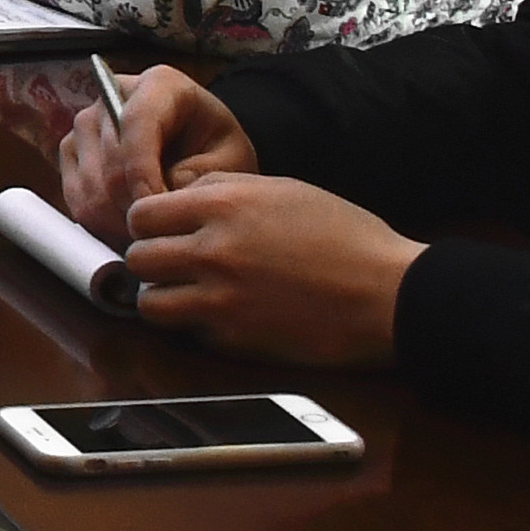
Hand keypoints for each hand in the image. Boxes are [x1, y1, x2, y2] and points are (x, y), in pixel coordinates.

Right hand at [56, 61, 252, 244]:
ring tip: (152, 237)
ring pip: (90, 186)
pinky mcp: (71, 152)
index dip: (144, 171)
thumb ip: (196, 178)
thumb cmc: (218, 153)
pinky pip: (76, 197)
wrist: (203, 154)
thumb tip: (155, 201)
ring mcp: (86, 124)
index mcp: (159, 85)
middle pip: (111, 162)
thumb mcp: (229, 162)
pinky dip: (101, 224)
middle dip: (137, 207)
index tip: (161, 210)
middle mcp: (112, 96)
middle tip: (165, 236)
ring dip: (119, 221)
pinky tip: (131, 230)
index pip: (137, 121)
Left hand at [120, 172, 418, 366]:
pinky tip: (227, 316)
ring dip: (166, 298)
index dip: (149, 224)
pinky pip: (191, 333)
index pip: (141, 214)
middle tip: (175, 264)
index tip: (165, 231)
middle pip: (137, 258)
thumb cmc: (345, 236)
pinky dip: (200, 327)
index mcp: (221, 206)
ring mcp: (222, 300)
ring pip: (151, 304)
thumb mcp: (280, 190)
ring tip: (192, 293)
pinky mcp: (237, 341)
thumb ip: (220, 189)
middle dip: (152, 261)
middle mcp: (212, 251)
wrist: (392, 295)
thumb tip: (177, 196)